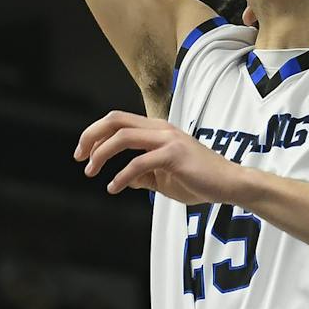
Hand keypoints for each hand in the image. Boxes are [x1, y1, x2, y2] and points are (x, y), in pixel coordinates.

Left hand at [75, 111, 242, 204]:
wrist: (230, 184)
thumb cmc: (199, 180)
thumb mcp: (164, 178)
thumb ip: (145, 176)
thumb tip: (125, 179)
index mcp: (157, 130)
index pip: (118, 120)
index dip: (95, 133)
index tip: (82, 153)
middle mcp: (161, 129)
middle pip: (115, 120)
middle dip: (91, 136)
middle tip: (78, 158)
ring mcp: (168, 139)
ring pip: (123, 136)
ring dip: (101, 154)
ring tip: (91, 172)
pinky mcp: (174, 155)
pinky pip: (139, 162)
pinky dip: (121, 176)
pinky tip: (114, 188)